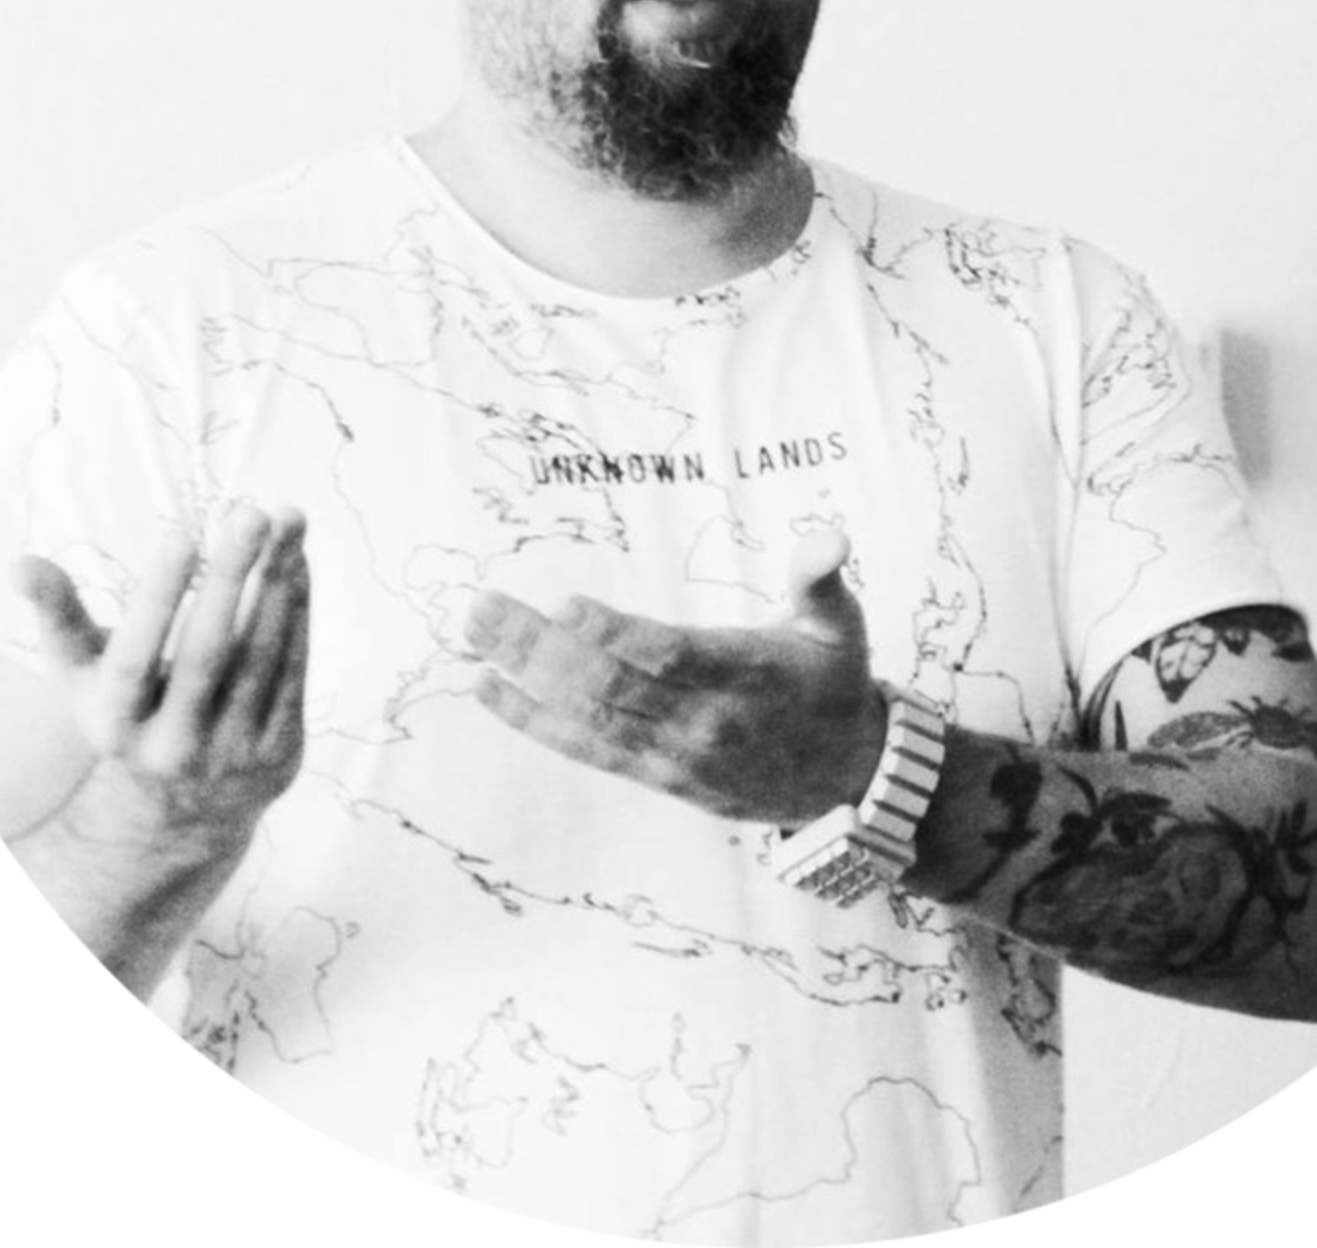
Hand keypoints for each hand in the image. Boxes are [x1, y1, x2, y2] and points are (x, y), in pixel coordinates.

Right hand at [13, 504, 310, 855]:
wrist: (181, 813)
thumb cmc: (129, 715)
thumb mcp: (84, 677)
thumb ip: (58, 617)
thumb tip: (20, 562)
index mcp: (115, 726)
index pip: (134, 659)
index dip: (157, 598)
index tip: (180, 532)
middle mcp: (172, 746)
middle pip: (206, 655)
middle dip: (230, 579)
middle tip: (250, 512)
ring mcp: (231, 752)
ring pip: (261, 657)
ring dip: (278, 583)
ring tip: (287, 518)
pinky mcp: (279, 750)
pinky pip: (294, 670)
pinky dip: (298, 613)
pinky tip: (298, 562)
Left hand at [464, 528, 886, 827]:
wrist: (846, 779)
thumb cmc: (833, 684)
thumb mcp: (841, 625)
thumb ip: (820, 578)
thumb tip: (831, 537)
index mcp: (745, 676)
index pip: (670, 658)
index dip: (615, 636)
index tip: (564, 605)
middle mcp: (703, 723)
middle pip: (609, 687)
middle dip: (539, 648)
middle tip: (482, 608)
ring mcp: (674, 757)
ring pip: (588, 718)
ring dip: (522, 678)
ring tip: (471, 637)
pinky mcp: (656, 777)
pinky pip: (586, 750)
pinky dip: (532, 722)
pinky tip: (486, 690)